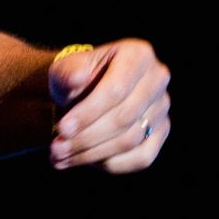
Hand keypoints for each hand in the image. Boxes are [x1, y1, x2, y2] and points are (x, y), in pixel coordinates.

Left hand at [48, 39, 169, 172]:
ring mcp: (162, 107)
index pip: (116, 90)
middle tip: (56, 149)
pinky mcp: (161, 132)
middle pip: (124, 118)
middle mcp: (157, 79)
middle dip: (86, 138)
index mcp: (138, 54)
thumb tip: (77, 79)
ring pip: (131, 140)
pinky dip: (112, 164)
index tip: (61, 129)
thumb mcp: (65, 69)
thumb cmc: (76, 78)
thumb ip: (68, 73)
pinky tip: (84, 161)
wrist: (86, 91)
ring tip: (60, 157)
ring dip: (92, 154)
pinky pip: (142, 158)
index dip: (88, 113)